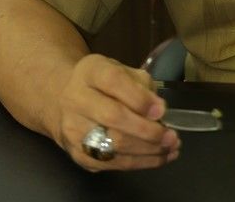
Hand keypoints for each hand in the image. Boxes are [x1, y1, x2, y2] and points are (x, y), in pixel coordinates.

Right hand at [54, 53, 179, 170]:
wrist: (62, 99)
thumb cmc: (101, 83)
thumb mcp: (121, 70)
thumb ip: (141, 85)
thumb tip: (159, 109)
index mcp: (91, 72)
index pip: (114, 82)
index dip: (139, 98)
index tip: (161, 110)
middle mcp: (76, 99)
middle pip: (113, 117)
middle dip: (146, 130)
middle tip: (171, 136)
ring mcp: (73, 129)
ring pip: (112, 145)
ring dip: (147, 150)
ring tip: (170, 148)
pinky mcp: (76, 153)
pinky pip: (109, 163)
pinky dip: (137, 163)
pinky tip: (158, 158)